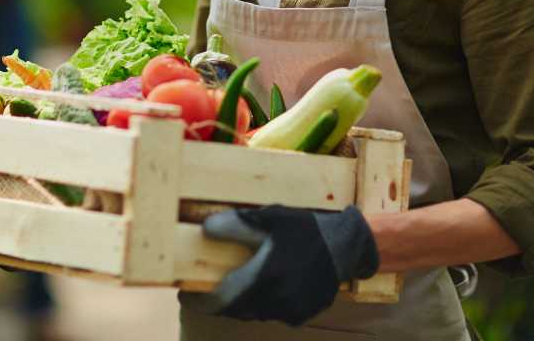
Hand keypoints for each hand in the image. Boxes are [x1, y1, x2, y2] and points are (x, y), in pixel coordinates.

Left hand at [188, 204, 378, 325]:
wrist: (347, 245)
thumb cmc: (304, 228)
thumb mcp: (270, 218)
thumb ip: (237, 224)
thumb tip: (205, 229)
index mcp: (263, 276)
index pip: (219, 301)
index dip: (198, 301)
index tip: (186, 294)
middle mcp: (274, 300)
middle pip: (234, 309)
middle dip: (220, 300)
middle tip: (211, 285)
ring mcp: (290, 311)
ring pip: (253, 313)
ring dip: (242, 301)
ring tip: (240, 281)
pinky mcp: (302, 314)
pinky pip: (274, 313)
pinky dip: (265, 302)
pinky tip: (270, 283)